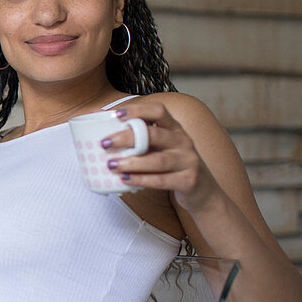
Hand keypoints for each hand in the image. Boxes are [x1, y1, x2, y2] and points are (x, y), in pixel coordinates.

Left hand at [101, 101, 220, 210]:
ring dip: (131, 162)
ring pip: (157, 160)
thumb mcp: (160, 147)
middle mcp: (183, 141)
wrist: (202, 191)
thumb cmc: (171, 165)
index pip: (159, 111)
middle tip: (105, 143)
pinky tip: (124, 179)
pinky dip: (140, 180)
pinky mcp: (189, 181)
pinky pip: (161, 180)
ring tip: (111, 164)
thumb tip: (99, 123)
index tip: (116, 114)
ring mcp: (188, 161)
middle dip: (127, 138)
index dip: (138, 110)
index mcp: (174, 129)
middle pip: (154, 135)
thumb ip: (138, 138)